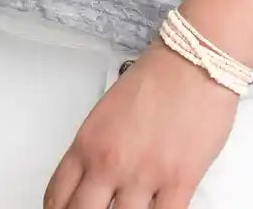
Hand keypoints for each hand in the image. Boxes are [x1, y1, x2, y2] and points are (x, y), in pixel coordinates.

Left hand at [42, 34, 240, 207]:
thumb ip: (97, 149)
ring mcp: (144, 176)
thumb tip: (94, 181)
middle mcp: (110, 162)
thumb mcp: (108, 111)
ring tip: (132, 207)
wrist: (195, 58)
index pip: (57, 198)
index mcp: (88, 143)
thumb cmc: (158, 75)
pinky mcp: (179, 181)